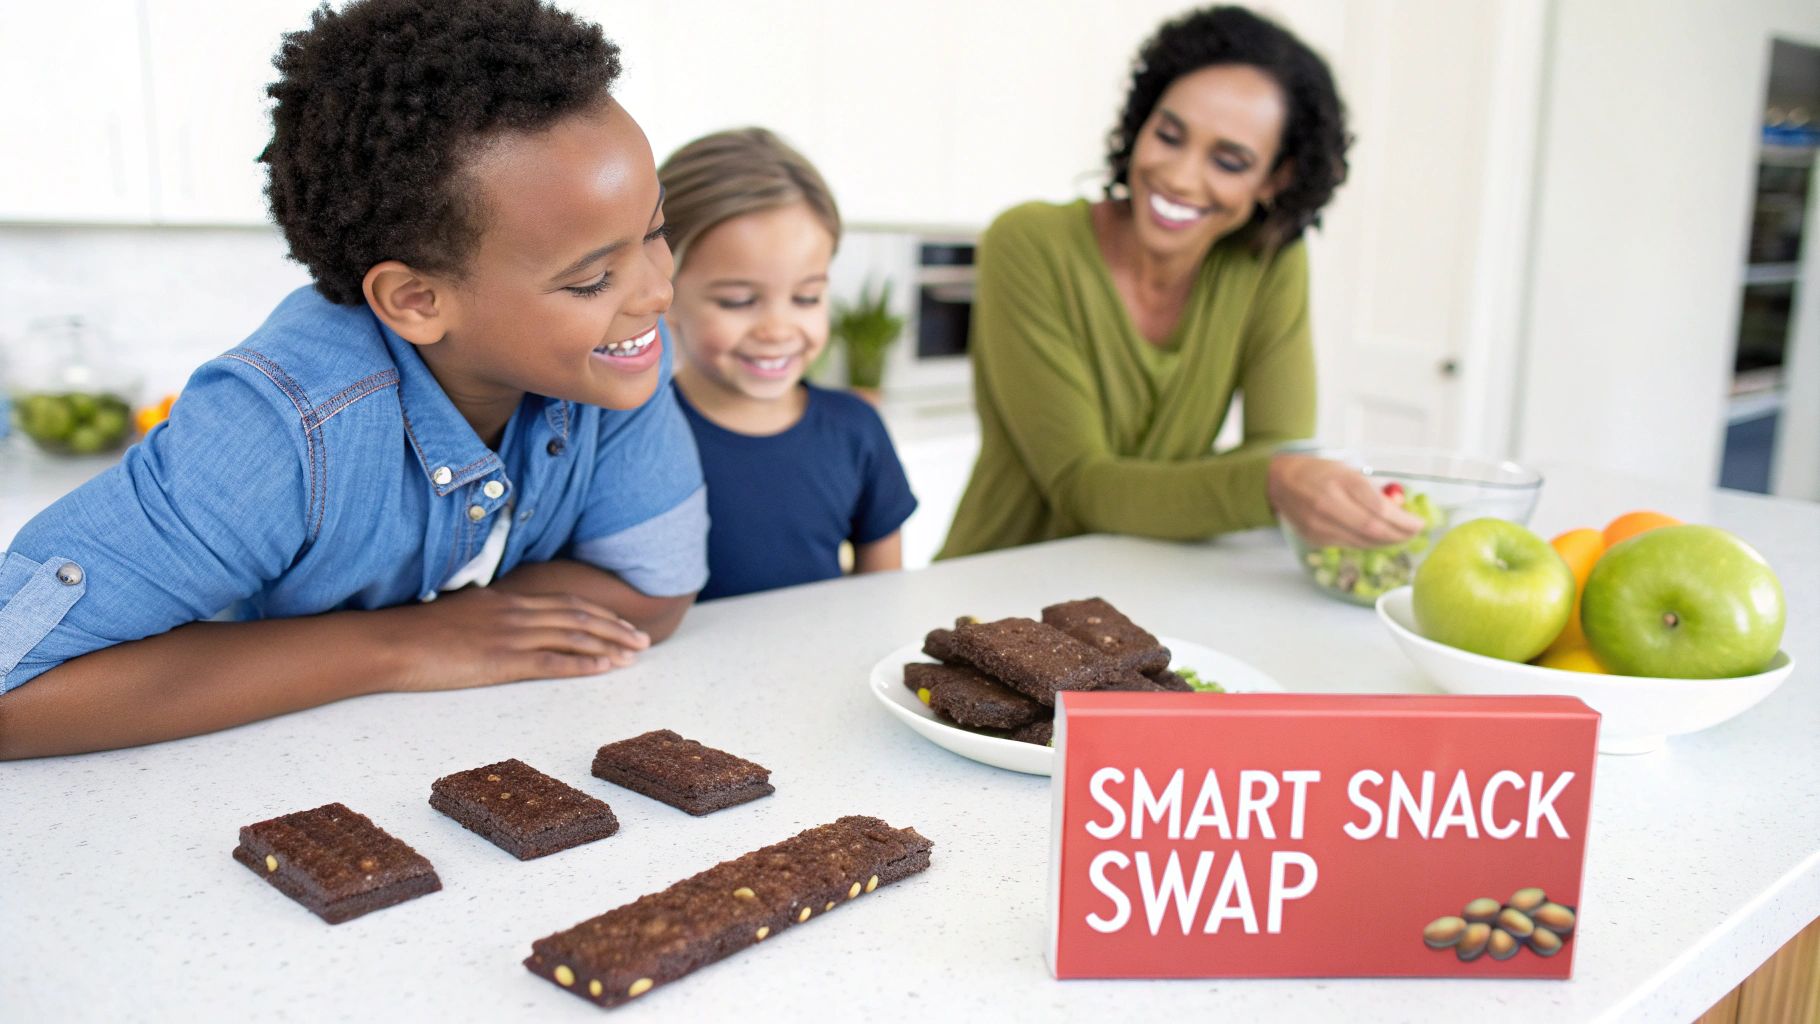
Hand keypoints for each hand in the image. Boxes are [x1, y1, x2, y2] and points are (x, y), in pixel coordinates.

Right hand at [382, 586, 650, 691]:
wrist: (391, 641)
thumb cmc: (415, 631)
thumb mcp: (458, 611)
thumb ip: (485, 613)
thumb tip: (497, 618)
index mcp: (506, 600)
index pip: (563, 602)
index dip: (597, 612)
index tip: (619, 622)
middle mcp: (515, 612)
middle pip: (578, 616)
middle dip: (615, 627)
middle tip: (642, 639)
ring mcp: (510, 635)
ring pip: (573, 636)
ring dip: (609, 644)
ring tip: (635, 654)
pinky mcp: (502, 661)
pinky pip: (553, 662)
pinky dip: (584, 664)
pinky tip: (605, 668)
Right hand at [1267, 453, 1425, 548]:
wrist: (1280, 481)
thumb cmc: (1319, 472)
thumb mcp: (1347, 471)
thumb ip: (1371, 491)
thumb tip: (1400, 511)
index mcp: (1342, 482)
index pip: (1380, 510)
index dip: (1404, 521)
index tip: (1419, 524)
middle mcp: (1330, 504)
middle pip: (1374, 530)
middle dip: (1399, 535)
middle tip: (1413, 534)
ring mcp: (1320, 524)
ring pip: (1363, 542)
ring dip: (1386, 542)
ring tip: (1399, 537)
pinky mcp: (1315, 538)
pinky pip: (1348, 545)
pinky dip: (1366, 543)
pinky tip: (1375, 538)